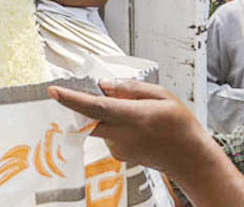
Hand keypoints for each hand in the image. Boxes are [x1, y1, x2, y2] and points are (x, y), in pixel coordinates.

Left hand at [48, 79, 201, 172]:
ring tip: (134, 111)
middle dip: (75, 106)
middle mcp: (123, 135)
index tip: (54, 90)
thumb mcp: (163, 95)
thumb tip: (105, 84)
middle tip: (73, 90)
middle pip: (87, 120)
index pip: (95, 108)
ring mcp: (119, 148)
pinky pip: (107, 134)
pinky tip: (135, 125)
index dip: (72, 99)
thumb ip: (132, 88)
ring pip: (99, 125)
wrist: (189, 158)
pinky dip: (114, 124)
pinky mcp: (118, 155)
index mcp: (134, 117)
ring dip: (104, 114)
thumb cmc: (180, 125)